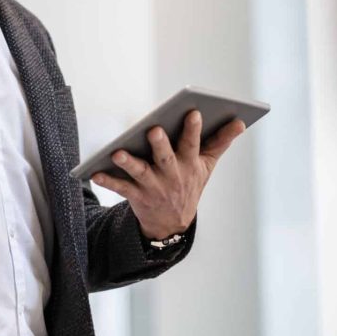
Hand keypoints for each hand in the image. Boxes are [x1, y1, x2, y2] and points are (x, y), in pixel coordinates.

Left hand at [91, 110, 246, 239]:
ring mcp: (153, 187)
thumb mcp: (207, 165)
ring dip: (129, 163)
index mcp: (190, 164)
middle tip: (154, 129)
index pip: (193, 144)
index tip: (193, 112)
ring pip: (141, 173)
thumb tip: (241, 121)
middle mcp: (172, 176)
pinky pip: (121, 188)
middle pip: (166, 158)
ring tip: (117, 152)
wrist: (173, 223)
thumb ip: (221, 142)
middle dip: (160, 144)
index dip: (193, 129)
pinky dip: (108, 181)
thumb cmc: (190, 183)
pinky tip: (95, 173)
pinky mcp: (136, 196)